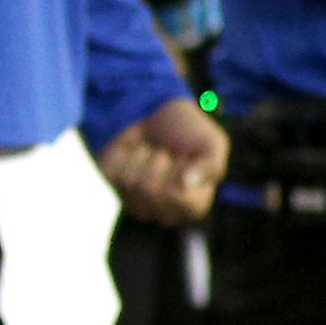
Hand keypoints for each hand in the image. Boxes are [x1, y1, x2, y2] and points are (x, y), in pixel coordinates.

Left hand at [97, 94, 227, 224]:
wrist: (159, 112)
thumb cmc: (190, 133)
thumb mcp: (213, 144)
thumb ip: (210, 165)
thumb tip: (186, 184)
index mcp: (194, 206)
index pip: (182, 200)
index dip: (181, 171)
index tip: (186, 157)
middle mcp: (164, 212)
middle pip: (152, 190)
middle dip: (160, 160)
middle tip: (166, 152)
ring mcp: (135, 202)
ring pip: (132, 181)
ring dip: (142, 155)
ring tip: (151, 151)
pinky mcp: (113, 187)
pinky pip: (112, 174)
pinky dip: (123, 154)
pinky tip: (132, 152)